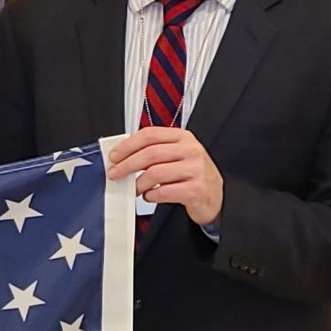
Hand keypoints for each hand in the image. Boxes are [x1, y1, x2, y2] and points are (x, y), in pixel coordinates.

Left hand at [107, 127, 223, 227]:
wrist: (215, 196)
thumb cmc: (192, 174)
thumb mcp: (178, 155)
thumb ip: (155, 150)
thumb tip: (122, 155)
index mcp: (183, 137)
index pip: (150, 135)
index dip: (128, 145)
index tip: (114, 156)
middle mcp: (191, 150)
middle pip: (150, 153)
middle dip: (127, 165)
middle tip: (115, 174)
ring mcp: (195, 169)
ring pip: (155, 173)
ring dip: (138, 183)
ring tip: (134, 189)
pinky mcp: (196, 189)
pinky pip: (163, 192)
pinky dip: (151, 196)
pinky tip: (150, 196)